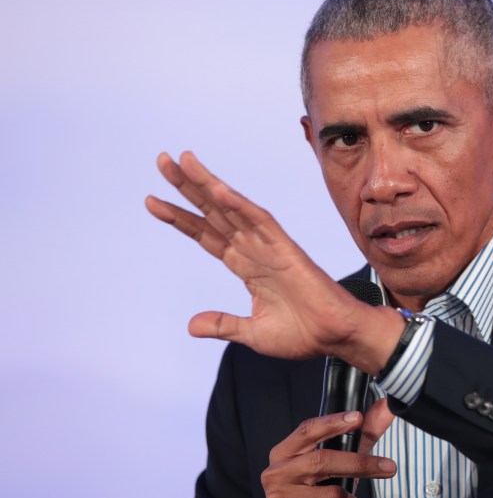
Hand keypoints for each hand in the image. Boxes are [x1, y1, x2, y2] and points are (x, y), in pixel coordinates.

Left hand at [145, 151, 402, 367]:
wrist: (335, 337)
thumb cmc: (304, 334)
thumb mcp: (253, 333)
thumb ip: (224, 324)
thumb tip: (191, 325)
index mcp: (246, 267)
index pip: (207, 235)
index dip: (180, 218)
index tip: (152, 201)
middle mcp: (254, 250)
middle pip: (213, 213)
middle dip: (186, 188)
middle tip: (162, 161)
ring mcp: (269, 246)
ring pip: (232, 209)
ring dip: (207, 184)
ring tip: (181, 161)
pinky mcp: (286, 248)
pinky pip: (260, 221)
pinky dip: (239, 204)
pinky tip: (217, 189)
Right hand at [263, 399, 395, 497]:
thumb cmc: (313, 497)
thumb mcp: (334, 466)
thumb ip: (361, 437)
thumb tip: (387, 408)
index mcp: (284, 454)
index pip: (307, 431)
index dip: (332, 422)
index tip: (357, 418)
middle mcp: (277, 475)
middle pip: (323, 460)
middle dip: (362, 464)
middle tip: (389, 468)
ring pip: (335, 497)